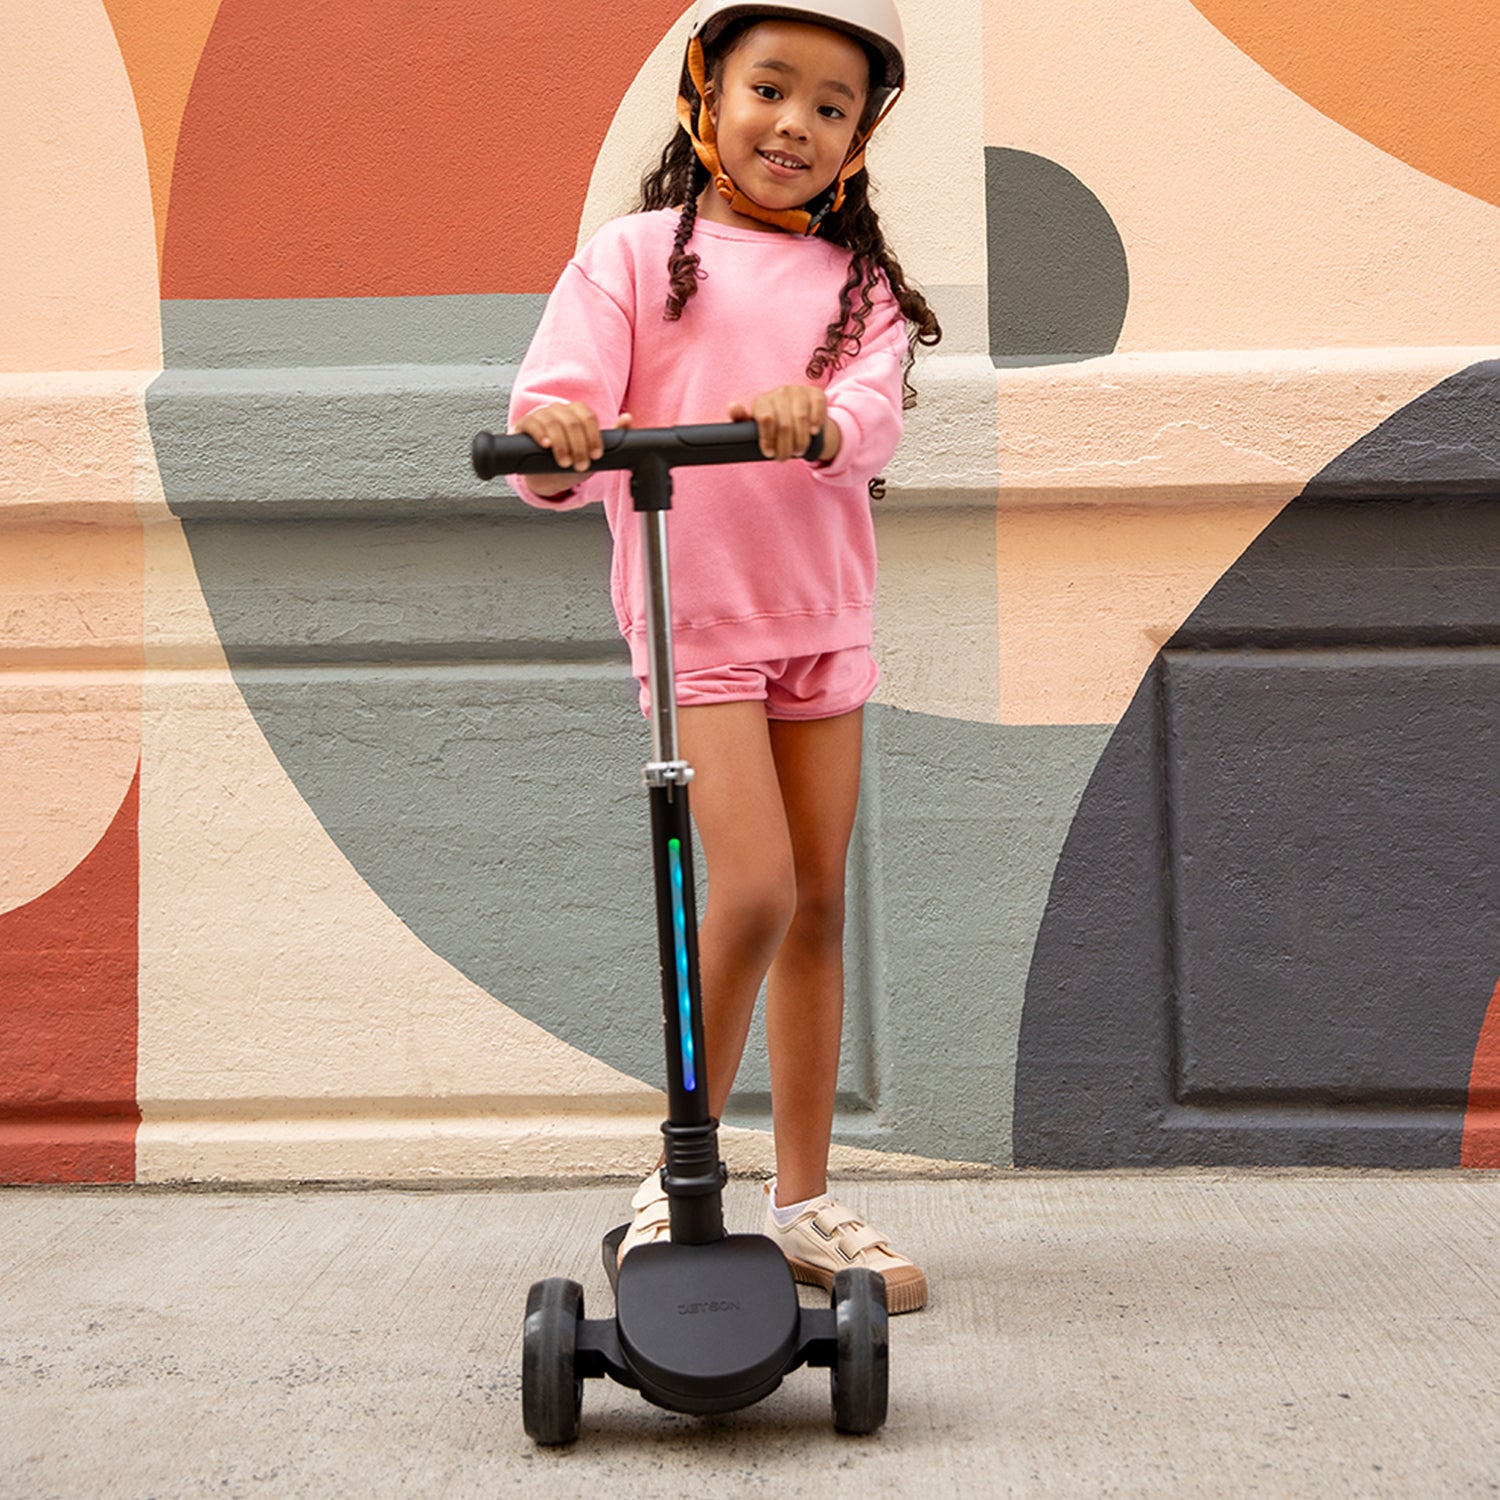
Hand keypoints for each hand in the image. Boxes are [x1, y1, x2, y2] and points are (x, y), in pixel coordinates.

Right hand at [512, 403, 632, 493]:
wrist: (547, 474)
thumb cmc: (571, 459)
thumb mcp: (592, 450)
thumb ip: (613, 435)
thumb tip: (627, 418)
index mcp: (576, 413)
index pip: (588, 417)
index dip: (593, 437)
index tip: (596, 455)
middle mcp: (559, 410)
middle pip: (572, 421)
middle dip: (578, 446)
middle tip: (581, 464)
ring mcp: (541, 415)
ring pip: (553, 422)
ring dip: (562, 445)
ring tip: (565, 462)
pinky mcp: (524, 424)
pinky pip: (532, 423)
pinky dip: (540, 434)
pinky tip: (546, 445)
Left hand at [729, 387, 839, 464]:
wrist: (799, 416)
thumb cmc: (773, 423)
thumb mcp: (756, 425)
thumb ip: (741, 419)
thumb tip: (733, 407)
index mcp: (762, 400)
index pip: (765, 418)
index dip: (767, 438)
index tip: (769, 453)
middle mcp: (780, 392)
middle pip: (784, 424)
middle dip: (784, 446)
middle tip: (784, 458)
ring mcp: (798, 391)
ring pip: (801, 418)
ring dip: (800, 440)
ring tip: (798, 451)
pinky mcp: (816, 394)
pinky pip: (817, 407)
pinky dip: (816, 422)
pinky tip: (812, 433)